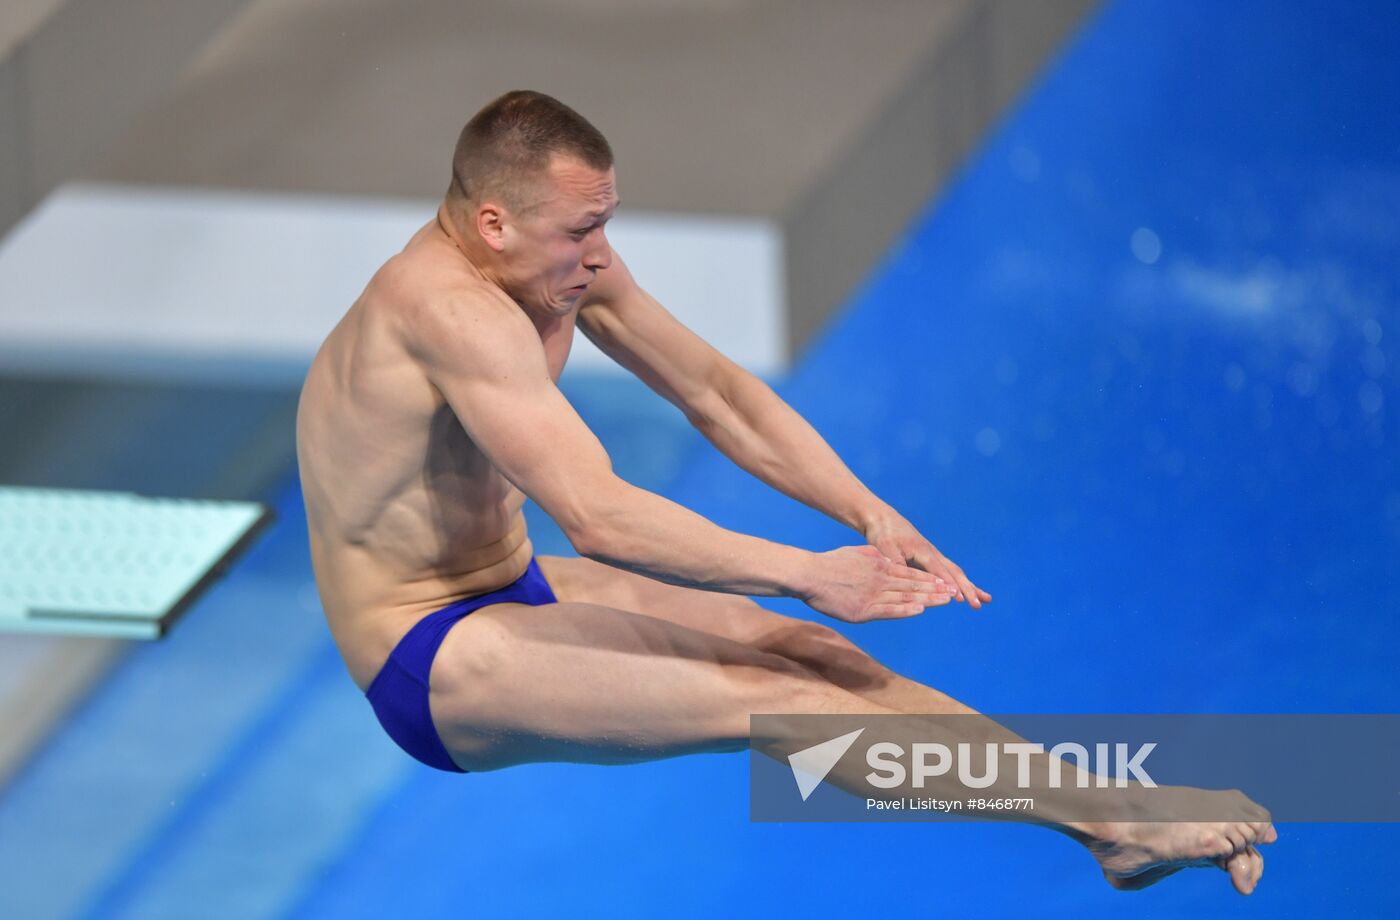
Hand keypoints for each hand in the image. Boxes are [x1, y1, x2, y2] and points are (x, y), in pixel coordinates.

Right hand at [800, 546, 954, 622]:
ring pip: (906, 596)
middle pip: (914, 585)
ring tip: (946, 600)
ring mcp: (874, 593)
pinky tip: (921, 609)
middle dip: (936, 589)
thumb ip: (872, 556)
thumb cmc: (829, 564)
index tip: (945, 582)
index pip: (910, 573)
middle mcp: (881, 578)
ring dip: (928, 599)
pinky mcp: (865, 609)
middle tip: (955, 592)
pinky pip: (890, 609)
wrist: (811, 574)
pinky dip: (907, 609)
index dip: (929, 579)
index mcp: (880, 565)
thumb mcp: (856, 553)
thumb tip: (883, 558)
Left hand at [862, 510, 990, 608]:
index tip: (959, 599)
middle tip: (978, 604)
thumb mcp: (885, 548)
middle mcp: (932, 554)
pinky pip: (947, 572)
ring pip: (955, 573)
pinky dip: (959, 583)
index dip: (949, 585)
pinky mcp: (929, 559)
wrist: (882, 519)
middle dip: (968, 588)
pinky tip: (965, 592)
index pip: (940, 571)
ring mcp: (933, 556)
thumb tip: (908, 580)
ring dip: (970, 586)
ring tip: (986, 599)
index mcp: (923, 551)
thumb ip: (897, 563)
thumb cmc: (883, 533)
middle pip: (955, 572)